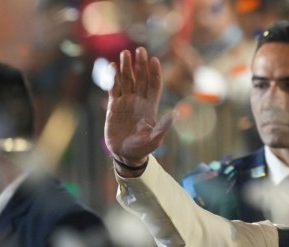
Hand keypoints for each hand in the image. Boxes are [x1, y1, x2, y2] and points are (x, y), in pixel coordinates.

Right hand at [105, 47, 173, 172]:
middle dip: (140, 65)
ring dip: (126, 67)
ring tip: (125, 54)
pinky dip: (113, 78)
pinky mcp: (114, 106)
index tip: (154, 60)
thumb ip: (163, 127)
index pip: (154, 85)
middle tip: (140, 50)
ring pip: (126, 80)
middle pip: (140, 78)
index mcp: (150, 107)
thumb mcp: (155, 139)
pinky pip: (113, 89)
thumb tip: (176, 114)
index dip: (154, 73)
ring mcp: (126, 102)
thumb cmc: (142, 149)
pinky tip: (112, 67)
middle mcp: (138, 101)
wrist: (125, 155)